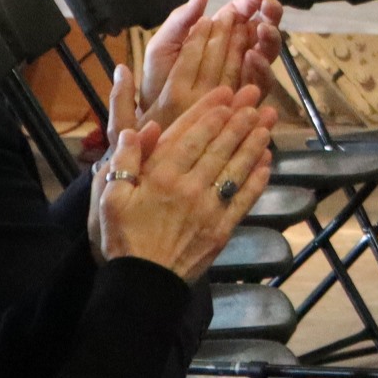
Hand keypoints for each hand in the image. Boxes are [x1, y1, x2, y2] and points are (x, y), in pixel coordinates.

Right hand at [91, 68, 275, 282]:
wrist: (142, 283)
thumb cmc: (122, 238)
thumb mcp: (108, 198)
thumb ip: (123, 161)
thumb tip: (136, 129)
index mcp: (160, 176)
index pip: (189, 135)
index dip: (209, 111)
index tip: (225, 93)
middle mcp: (188, 187)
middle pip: (218, 145)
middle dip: (239, 118)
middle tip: (255, 97)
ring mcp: (209, 208)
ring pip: (235, 167)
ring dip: (254, 141)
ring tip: (268, 120)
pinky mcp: (222, 228)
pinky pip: (244, 198)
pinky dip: (258, 178)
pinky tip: (267, 161)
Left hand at [141, 0, 285, 126]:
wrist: (153, 121)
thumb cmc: (157, 82)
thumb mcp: (162, 46)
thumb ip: (180, 21)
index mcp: (218, 35)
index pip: (240, 13)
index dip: (249, 1)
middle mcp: (237, 51)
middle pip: (261, 28)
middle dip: (269, 14)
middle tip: (268, 5)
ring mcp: (245, 74)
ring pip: (267, 51)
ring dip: (269, 37)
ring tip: (263, 28)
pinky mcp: (248, 96)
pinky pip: (262, 81)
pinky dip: (261, 67)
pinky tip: (252, 56)